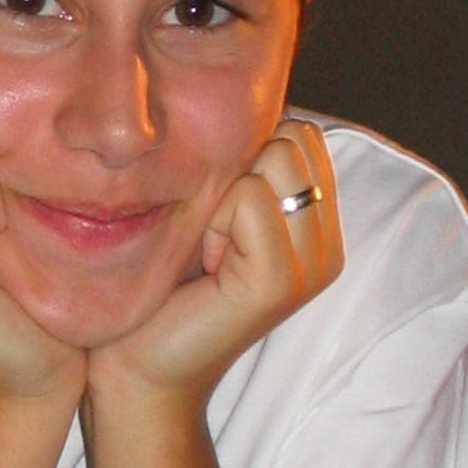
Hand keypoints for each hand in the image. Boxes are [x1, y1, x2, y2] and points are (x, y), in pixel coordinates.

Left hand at [87, 118, 342, 408]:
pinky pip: (248, 198)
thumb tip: (246, 98)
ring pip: (274, 158)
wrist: (139, 369)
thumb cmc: (163, 289)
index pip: (302, 133)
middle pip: (294, 136)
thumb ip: (245, 166)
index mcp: (319, 225)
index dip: (249, 155)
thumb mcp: (213, 212)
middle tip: (212, 233)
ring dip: (224, 195)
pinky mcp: (279, 280)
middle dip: (240, 168)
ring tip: (208, 249)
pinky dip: (214, 221)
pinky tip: (205, 266)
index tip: (219, 216)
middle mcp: (328, 244)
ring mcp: (312, 265)